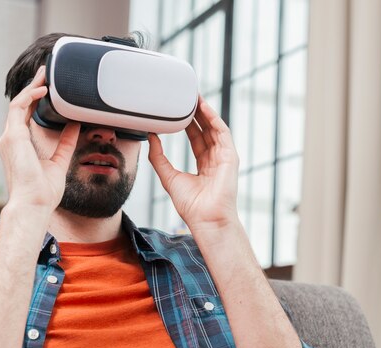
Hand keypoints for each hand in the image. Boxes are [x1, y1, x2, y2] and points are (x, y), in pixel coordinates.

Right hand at [0, 66, 79, 213]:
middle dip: (33, 88)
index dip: (36, 101)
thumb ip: (66, 143)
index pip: (26, 116)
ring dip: (31, 87)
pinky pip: (18, 108)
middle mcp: (10, 139)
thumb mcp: (59, 162)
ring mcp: (8, 138)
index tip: (48, 89)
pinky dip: (30, 96)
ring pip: (18, 103)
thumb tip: (76, 125)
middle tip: (46, 74)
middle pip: (20, 106)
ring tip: (46, 75)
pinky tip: (43, 90)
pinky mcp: (12, 137)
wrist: (34, 204)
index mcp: (19, 146)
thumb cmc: (43, 191)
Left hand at [148, 96, 239, 230]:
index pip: (196, 137)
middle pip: (206, 129)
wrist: (205, 219)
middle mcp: (215, 159)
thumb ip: (158, 157)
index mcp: (203, 164)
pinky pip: (222, 133)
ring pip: (214, 128)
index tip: (178, 109)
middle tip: (185, 96)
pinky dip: (214, 119)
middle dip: (197, 112)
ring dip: (205, 111)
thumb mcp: (168, 176)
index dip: (188, 122)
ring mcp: (224, 157)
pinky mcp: (230, 157)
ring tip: (194, 96)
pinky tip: (204, 108)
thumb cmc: (190, 205)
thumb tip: (150, 137)